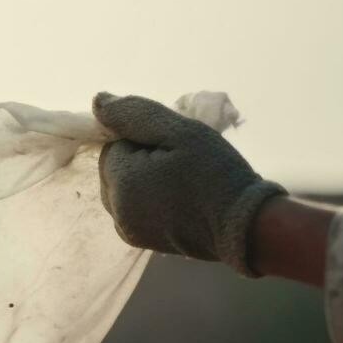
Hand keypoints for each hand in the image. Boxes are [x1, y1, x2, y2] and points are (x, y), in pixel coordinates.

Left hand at [94, 92, 286, 275]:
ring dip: (144, 179)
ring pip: (122, 188)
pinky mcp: (140, 240)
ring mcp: (127, 229)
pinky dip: (148, 199)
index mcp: (121, 182)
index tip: (174, 148)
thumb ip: (134, 114)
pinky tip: (177, 200)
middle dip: (140, 159)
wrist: (244, 226)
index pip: (114, 144)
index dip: (144, 140)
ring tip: (180, 182)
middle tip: (179, 164)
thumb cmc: (215, 174)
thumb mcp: (179, 132)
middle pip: (114, 168)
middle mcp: (116, 210)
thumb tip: (98, 101)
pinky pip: (132, 208)